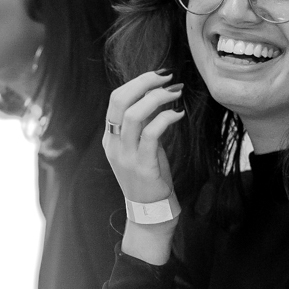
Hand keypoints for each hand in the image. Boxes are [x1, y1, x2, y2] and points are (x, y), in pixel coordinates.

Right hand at [103, 69, 184, 204]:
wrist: (150, 213)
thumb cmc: (150, 176)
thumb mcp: (141, 147)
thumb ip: (143, 124)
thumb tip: (157, 95)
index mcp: (110, 137)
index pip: (115, 99)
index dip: (137, 82)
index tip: (159, 75)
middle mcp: (113, 144)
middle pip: (120, 101)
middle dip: (144, 83)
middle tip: (167, 77)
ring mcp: (126, 156)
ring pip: (134, 115)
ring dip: (157, 98)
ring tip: (176, 93)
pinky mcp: (142, 167)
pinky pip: (151, 134)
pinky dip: (166, 119)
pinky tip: (178, 114)